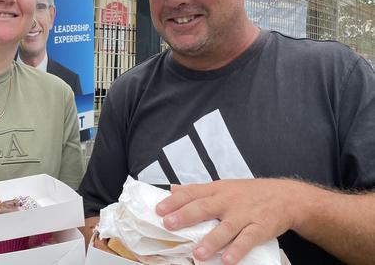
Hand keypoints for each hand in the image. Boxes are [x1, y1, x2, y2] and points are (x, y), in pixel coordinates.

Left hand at [155, 179, 305, 264]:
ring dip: (211, 240)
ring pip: (226, 227)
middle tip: (169, 224)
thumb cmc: (249, 193)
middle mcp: (228, 201)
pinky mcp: (260, 227)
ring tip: (197, 253)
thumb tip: (173, 189)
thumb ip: (198, 190)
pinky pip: (248, 239)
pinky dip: (237, 250)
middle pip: (204, 208)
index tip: (159, 209)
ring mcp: (245, 214)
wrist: (286, 197)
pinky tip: (227, 260)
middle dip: (185, 216)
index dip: (175, 201)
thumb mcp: (223, 187)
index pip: (192, 193)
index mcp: (217, 190)